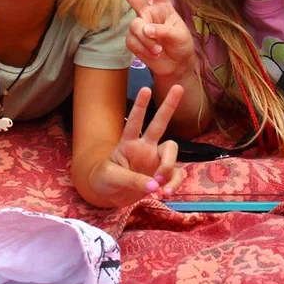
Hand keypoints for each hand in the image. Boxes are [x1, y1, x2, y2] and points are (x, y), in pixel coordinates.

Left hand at [88, 85, 185, 206]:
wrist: (108, 196)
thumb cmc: (104, 180)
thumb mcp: (111, 178)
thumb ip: (132, 180)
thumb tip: (155, 185)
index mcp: (128, 143)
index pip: (134, 122)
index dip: (140, 106)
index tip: (145, 89)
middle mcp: (145, 147)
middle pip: (160, 123)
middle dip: (169, 106)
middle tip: (178, 87)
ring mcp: (155, 159)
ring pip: (172, 151)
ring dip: (169, 167)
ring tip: (160, 185)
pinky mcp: (162, 174)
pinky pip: (176, 174)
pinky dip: (174, 184)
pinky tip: (166, 193)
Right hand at [105, 0, 194, 79]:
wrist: (176, 66)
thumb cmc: (181, 46)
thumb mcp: (179, 36)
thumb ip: (163, 31)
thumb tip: (145, 29)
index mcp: (163, 6)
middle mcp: (149, 12)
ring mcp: (140, 26)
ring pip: (135, 26)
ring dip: (147, 40)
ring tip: (159, 50)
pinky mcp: (133, 40)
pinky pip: (132, 41)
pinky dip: (143, 49)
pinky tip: (153, 54)